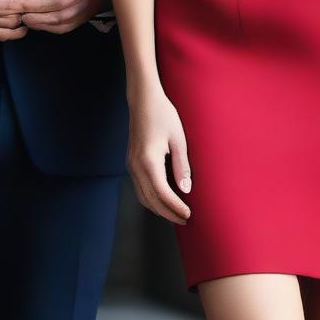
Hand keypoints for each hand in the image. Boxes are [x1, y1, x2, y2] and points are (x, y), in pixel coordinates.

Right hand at [127, 86, 191, 224]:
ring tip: (175, 214)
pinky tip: (163, 199)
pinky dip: (151, 198)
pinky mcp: (131, 162)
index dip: (175, 207)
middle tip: (184, 219)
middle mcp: (136, 167)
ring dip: (158, 208)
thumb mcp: (178, 139)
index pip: (162, 194)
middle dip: (167, 213)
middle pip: (150, 200)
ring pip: (143, 196)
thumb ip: (181, 166)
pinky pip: (139, 188)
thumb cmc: (163, 115)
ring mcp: (131, 165)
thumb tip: (185, 190)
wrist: (143, 100)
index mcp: (148, 161)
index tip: (188, 214)